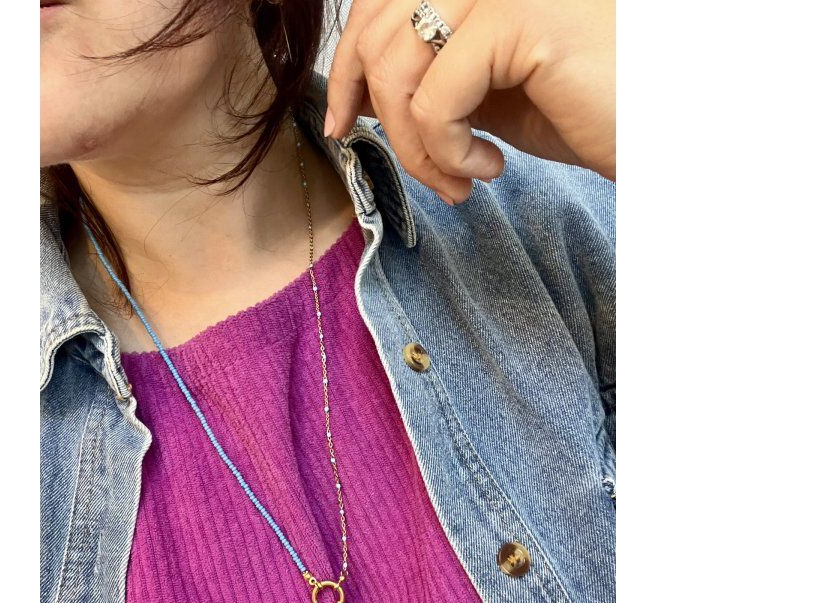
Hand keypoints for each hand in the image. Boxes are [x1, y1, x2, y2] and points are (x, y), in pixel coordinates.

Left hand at [325, 0, 614, 203]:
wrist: (663, 132)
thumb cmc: (588, 111)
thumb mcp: (490, 89)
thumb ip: (433, 76)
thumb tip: (362, 91)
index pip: (377, 3)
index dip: (347, 65)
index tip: (342, 122)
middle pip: (375, 32)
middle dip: (378, 117)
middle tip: (419, 170)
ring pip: (398, 71)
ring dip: (416, 148)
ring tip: (458, 181)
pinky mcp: (522, 16)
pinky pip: (436, 100)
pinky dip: (447, 152)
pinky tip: (489, 169)